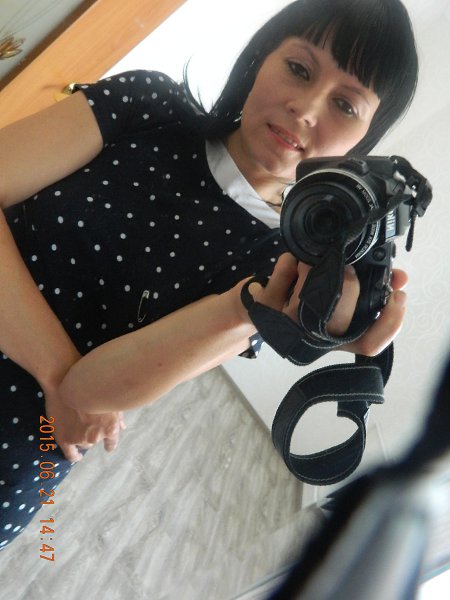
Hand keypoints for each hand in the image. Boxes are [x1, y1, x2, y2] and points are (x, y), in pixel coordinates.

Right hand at [44, 388, 125, 462]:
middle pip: (96, 440)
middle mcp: (96, 436)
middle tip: (89, 423)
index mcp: (110, 427)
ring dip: (83, 436)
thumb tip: (122, 427)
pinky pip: (70, 453)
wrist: (65, 381)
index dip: (109, 444)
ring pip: (84, 443)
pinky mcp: (64, 438)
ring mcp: (80, 438)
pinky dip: (75, 456)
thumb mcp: (108, 397)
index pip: (111, 443)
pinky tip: (77, 457)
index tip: (108, 446)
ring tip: (79, 425)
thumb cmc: (91, 385)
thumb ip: (117, 416)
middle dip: (94, 433)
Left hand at [244, 253, 406, 356]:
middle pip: (341, 323)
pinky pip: (281, 279)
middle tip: (349, 268)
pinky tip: (292, 261)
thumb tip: (399, 277)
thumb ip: (366, 291)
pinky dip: (287, 264)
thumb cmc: (299, 300)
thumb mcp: (332, 301)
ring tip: (317, 259)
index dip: (389, 325)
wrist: (254, 306)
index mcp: (334, 339)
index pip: (369, 345)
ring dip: (317, 271)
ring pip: (310, 303)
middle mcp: (313, 339)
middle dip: (350, 288)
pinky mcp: (265, 310)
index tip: (398, 297)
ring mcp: (287, 327)